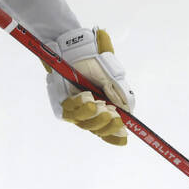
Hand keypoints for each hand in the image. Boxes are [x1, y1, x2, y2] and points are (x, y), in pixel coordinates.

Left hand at [46, 28, 134, 145]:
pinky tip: (87, 96)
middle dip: (107, 126)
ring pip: (84, 123)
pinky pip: (70, 111)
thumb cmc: (93, 64)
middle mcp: (88, 113)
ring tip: (99, 104)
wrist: (76, 50)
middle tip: (114, 115)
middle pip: (97, 130)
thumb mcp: (110, 78)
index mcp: (103, 110)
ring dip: (94, 116)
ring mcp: (74, 110)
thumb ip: (118, 94)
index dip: (116, 137)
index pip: (109, 130)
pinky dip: (80, 105)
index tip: (124, 138)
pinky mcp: (62, 105)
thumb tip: (127, 111)